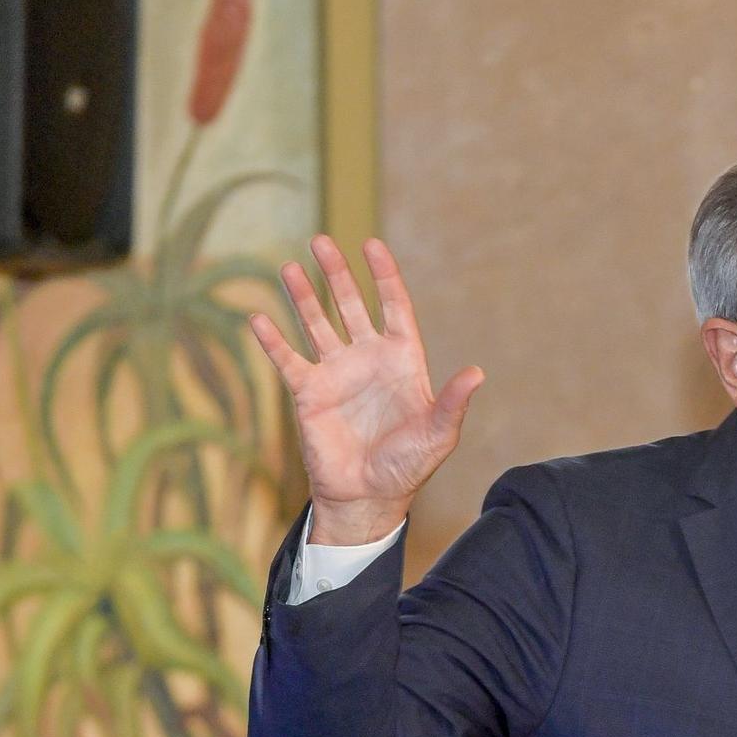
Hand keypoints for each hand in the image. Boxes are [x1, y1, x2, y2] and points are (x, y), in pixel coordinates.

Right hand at [248, 235, 483, 543]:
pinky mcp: (309, 392)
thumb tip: (477, 373)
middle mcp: (368, 358)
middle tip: (320, 240)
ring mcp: (336, 372)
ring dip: (303, 296)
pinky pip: (287, 359)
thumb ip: (453, 402)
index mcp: (402, 361)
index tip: (372, 245)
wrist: (369, 496)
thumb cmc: (408, 465)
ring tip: (288, 267)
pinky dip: (273, 340)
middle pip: (351, 305)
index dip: (384, 276)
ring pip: (317, 323)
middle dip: (337, 274)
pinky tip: (258, 317)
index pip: (394, 307)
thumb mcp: (438, 434)